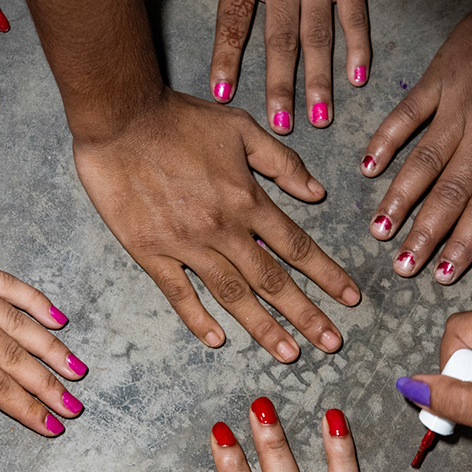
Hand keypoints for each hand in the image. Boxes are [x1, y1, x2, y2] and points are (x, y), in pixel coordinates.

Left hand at [0, 179, 85, 435]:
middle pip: (13, 356)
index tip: (50, 426)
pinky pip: (8, 283)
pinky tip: (58, 317)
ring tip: (78, 370)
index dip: (24, 407)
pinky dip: (35, 301)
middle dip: (47, 386)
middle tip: (74, 407)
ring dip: (52, 349)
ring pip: (19, 321)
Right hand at [72, 90, 358, 360]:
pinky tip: (217, 339)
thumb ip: (281, 162)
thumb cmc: (178, 117)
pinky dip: (198, 318)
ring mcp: (186, 244)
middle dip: (306, 314)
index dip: (327, 274)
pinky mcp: (150, 251)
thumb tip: (317, 192)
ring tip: (289, 354)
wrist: (120, 118)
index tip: (350, 298)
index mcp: (247, 199)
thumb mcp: (240, 127)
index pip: (297, 246)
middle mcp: (223, 228)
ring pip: (232, 295)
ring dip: (264, 327)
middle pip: (272, 280)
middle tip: (332, 343)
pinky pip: (179, 292)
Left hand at [139, 0, 380, 131]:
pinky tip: (359, 79)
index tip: (221, 92)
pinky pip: (355, 15)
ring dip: (319, 79)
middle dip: (280, 84)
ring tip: (319, 118)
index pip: (234, 17)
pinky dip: (359, 47)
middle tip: (281, 126)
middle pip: (279, 39)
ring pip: (318, 36)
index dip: (227, 55)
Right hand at [362, 0, 471, 283]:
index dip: (463, 245)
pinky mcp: (440, 77)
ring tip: (377, 229)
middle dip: (422, 234)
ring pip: (422, 160)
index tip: (442, 274)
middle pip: (448, 194)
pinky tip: (367, 166)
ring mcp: (458, 104)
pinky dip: (385, 139)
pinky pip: (407, 113)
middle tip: (399, 267)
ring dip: (397, 197)